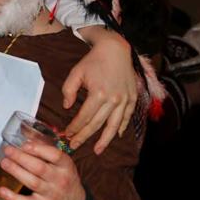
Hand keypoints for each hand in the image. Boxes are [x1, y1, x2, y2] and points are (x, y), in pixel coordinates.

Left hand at [0, 142, 85, 199]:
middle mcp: (59, 180)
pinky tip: (2, 190)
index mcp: (65, 166)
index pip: (55, 155)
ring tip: (4, 163)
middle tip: (8, 151)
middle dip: (21, 158)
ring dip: (16, 171)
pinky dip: (13, 197)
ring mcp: (51, 194)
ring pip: (32, 182)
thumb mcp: (63, 165)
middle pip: (39, 168)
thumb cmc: (65, 181)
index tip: (25, 145)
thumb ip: (47, 152)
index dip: (39, 149)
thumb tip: (27, 139)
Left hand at [62, 28, 137, 153]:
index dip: (74, 127)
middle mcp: (113, 99)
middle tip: (75, 146)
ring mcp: (125, 100)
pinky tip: (116, 136)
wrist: (115, 49)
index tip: (67, 134)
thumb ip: (68, 90)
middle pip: (97, 124)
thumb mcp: (76, 72)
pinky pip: (127, 117)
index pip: (84, 117)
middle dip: (84, 137)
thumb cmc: (93, 61)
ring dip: (105, 140)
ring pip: (114, 125)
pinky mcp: (132, 98)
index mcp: (98, 93)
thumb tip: (66, 107)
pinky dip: (122, 128)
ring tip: (97, 150)